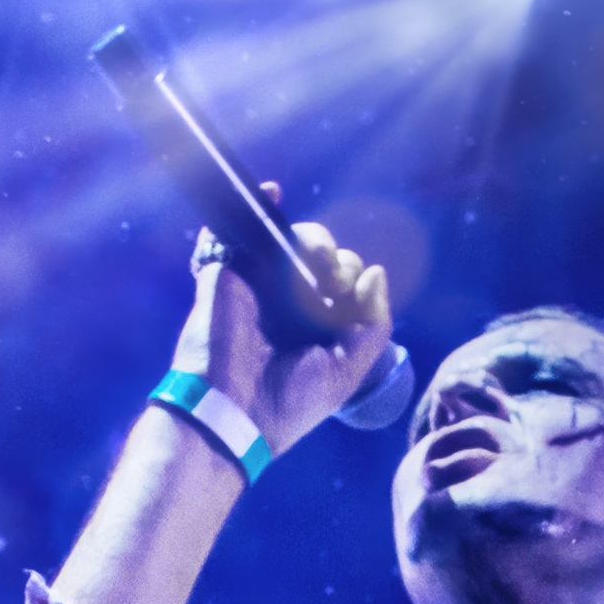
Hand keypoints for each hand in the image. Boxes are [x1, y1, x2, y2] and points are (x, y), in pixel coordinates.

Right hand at [169, 182, 391, 455]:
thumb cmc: (294, 399)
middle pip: (324, 256)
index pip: (347, 281)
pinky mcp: (228, 272)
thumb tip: (376, 271)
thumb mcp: (349, 369)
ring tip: (318, 266)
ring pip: (292, 241)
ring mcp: (260, 284)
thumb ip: (373, 324)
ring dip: (314, 241)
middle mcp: (292, 301)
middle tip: (332, 288)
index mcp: (320, 324)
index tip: (347, 302)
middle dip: (338, 261)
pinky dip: (257, 207)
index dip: (355, 280)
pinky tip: (273, 192)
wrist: (236, 410)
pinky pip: (237, 231)